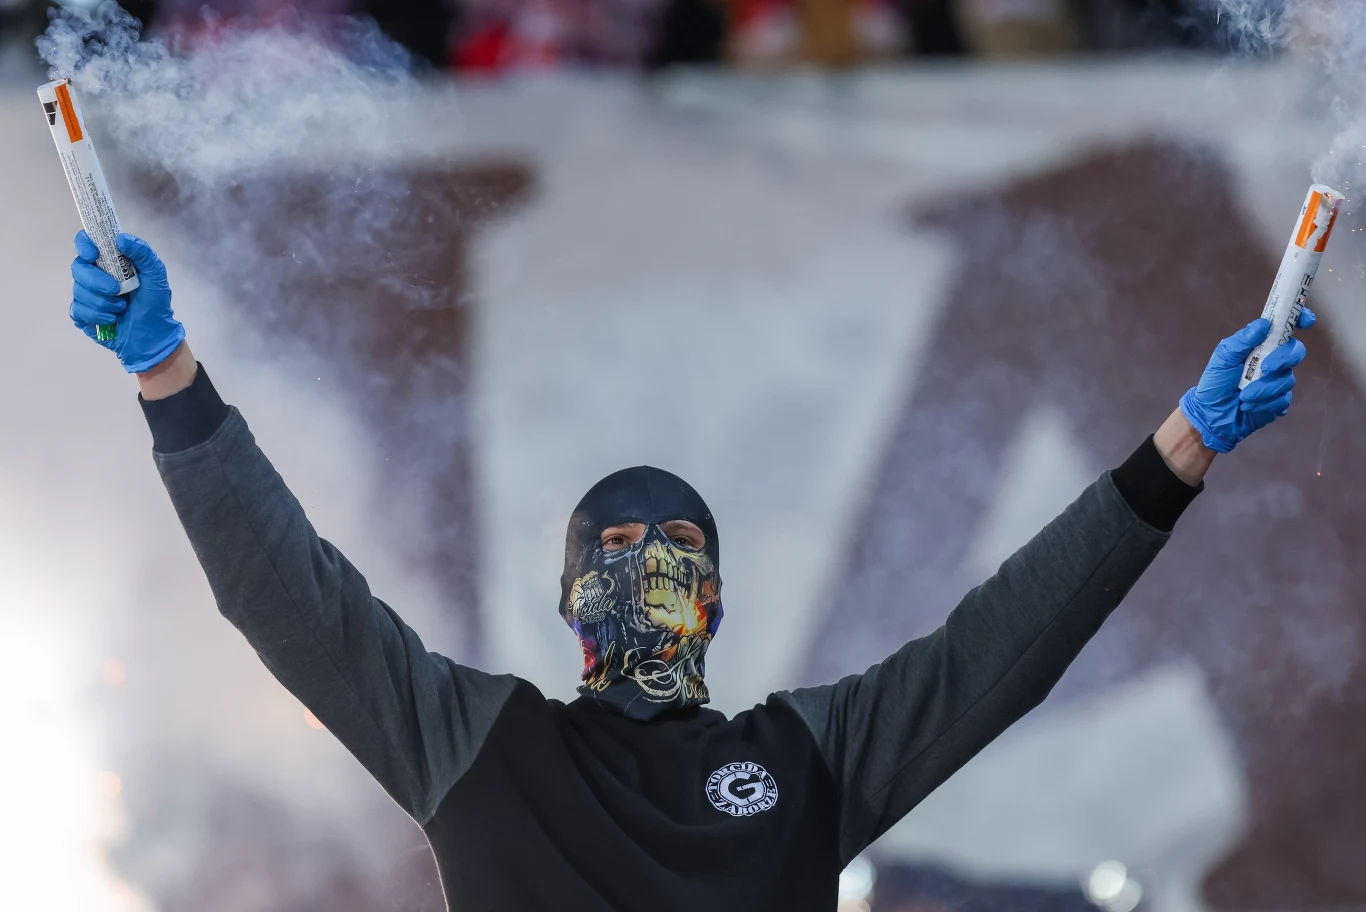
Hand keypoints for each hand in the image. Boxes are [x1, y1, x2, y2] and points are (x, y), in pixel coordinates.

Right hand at [70, 231, 184, 372]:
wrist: (153, 336)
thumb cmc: (155, 303)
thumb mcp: (156, 276)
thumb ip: (143, 254)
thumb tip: (122, 238)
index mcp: (109, 262)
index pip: (86, 244)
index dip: (84, 245)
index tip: (93, 254)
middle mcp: (93, 275)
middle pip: (78, 268)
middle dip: (96, 280)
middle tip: (116, 290)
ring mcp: (86, 295)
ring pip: (79, 291)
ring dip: (103, 302)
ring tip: (121, 308)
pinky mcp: (82, 315)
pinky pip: (78, 311)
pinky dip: (97, 316)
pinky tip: (112, 320)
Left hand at [1178, 311, 1313, 453]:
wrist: (1211, 414)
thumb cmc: (1216, 382)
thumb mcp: (1223, 358)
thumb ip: (1241, 341)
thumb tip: (1263, 324)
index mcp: (1262, 345)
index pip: (1287, 327)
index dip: (1301, 319)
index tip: (1306, 321)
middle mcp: (1274, 360)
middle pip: (1295, 352)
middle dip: (1283, 359)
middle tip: (1266, 368)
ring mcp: (1278, 381)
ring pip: (1287, 379)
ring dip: (1264, 388)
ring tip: (1243, 396)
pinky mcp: (1279, 401)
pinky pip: (1283, 399)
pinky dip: (1265, 403)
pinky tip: (1249, 406)